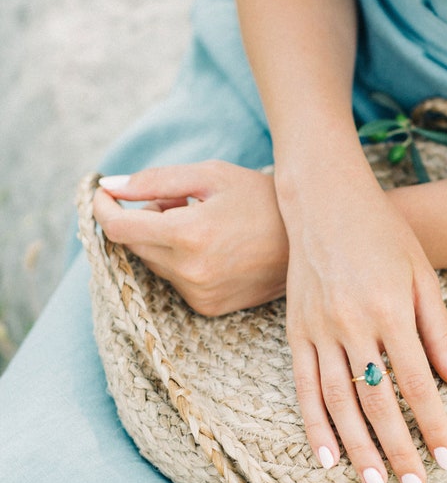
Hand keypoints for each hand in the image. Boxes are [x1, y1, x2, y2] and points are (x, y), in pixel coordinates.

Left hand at [93, 161, 288, 315]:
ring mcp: (200, 294)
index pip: (119, 228)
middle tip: (177, 200)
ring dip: (162, 241)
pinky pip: (176, 280)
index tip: (103, 194)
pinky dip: (181, 261)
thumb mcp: (210, 175)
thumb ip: (154, 180)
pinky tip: (213, 247)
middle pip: (136, 245)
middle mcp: (191, 271)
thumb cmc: (262, 199)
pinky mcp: (210, 307)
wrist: (308, 241)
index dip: (103, 208)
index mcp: (189, 235)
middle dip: (143, 219)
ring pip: (155, 263)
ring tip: (202, 222)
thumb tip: (111, 186)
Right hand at [278, 163, 446, 482]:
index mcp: (391, 310)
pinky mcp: (296, 332)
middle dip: (399, 449)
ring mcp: (319, 331)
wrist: (324, 201)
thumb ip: (442, 333)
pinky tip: (326, 457)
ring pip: (339, 402)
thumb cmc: (384, 234)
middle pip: (378, 402)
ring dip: (357, 448)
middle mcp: (353, 325)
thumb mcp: (423, 275)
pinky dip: (314, 425)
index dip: (434, 425)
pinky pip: (304, 387)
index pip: (418, 383)